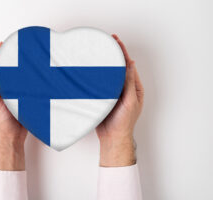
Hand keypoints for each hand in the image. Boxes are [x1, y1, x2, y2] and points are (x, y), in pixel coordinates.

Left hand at [0, 43, 27, 170]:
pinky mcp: (18, 98)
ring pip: (11, 77)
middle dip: (6, 58)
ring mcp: (8, 94)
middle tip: (13, 48)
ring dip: (16, 67)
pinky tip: (29, 74)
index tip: (2, 46)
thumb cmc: (0, 122)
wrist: (11, 137)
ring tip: (22, 57)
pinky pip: (21, 85)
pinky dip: (24, 78)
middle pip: (1, 70)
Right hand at [96, 35, 143, 166]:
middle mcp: (124, 88)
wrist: (113, 137)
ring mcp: (114, 92)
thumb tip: (130, 64)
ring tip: (99, 51)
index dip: (123, 52)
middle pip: (119, 67)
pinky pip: (101, 83)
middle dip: (114, 54)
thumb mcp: (130, 101)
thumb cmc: (124, 122)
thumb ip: (129, 83)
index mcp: (134, 88)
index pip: (128, 66)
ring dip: (105, 63)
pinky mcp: (105, 97)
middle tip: (107, 41)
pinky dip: (98, 75)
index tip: (116, 41)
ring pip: (109, 74)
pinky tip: (92, 68)